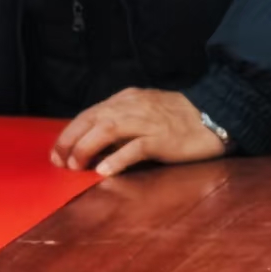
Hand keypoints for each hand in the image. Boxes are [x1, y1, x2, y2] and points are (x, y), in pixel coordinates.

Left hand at [51, 88, 227, 176]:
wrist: (214, 115)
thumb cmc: (176, 118)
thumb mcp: (143, 112)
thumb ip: (121, 123)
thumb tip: (95, 145)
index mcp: (125, 100)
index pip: (89, 113)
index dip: (69, 132)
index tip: (56, 152)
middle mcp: (131, 107)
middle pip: (92, 119)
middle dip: (70, 140)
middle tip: (59, 161)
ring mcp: (147, 121)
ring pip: (108, 129)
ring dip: (87, 147)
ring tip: (75, 165)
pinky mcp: (162, 138)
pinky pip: (136, 147)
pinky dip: (117, 159)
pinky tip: (104, 171)